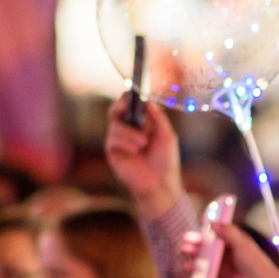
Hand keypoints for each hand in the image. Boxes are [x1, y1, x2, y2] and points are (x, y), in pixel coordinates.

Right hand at [103, 93, 184, 218]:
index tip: (133, 93)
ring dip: (130, 132)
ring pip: (115, 124)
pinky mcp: (112, 152)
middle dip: (121, 106)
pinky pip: (112, 138)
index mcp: (141, 125)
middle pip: (115, 110)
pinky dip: (125, 142)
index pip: (130, 105)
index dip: (129, 98)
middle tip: (127, 106)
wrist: (160, 185)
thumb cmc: (166, 162)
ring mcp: (118, 141)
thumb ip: (158, 117)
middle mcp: (127, 130)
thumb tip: (148, 100)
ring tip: (143, 144)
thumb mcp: (166, 135)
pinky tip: (135, 151)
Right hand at [193, 220, 278, 277]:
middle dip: (197, 239)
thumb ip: (228, 233)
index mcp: (233, 238)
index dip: (210, 223)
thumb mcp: (242, 244)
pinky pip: (204, 269)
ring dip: (193, 252)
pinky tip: (189, 266)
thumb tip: (212, 223)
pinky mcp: (217, 274)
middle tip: (187, 238)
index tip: (201, 218)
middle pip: (207, 241)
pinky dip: (195, 267)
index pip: (219, 228)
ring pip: (203, 254)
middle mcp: (225, 248)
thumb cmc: (254, 261)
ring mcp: (221, 261)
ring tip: (186, 250)